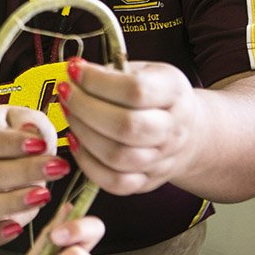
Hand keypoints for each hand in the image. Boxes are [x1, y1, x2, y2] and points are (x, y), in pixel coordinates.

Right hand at [0, 106, 72, 247]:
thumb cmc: (5, 137)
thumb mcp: (13, 117)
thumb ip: (26, 119)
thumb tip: (31, 130)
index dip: (12, 143)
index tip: (41, 145)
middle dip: (24, 172)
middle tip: (57, 167)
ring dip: (13, 203)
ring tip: (43, 194)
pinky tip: (17, 227)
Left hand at [59, 57, 206, 194]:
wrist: (189, 132)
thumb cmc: (157, 97)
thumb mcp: (144, 71)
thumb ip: (112, 72)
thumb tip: (75, 72)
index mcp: (174, 92)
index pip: (136, 90)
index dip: (97, 81)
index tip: (73, 71)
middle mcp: (173, 129)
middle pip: (126, 126)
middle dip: (84, 107)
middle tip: (66, 93)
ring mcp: (161, 159)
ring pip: (117, 156)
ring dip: (82, 133)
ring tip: (69, 113)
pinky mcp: (146, 182)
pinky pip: (114, 182)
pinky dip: (87, 163)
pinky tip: (75, 140)